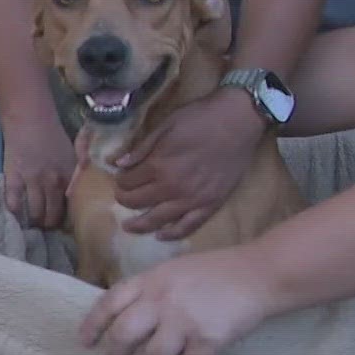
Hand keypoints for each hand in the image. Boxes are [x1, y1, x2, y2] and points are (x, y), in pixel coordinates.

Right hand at [1, 113, 75, 228]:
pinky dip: (15, 210)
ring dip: (35, 220)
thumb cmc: (52, 133)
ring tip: (33, 223)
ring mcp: (31, 181)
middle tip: (47, 227)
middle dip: (50, 224)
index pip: (70, 206)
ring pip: (35, 212)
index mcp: (69, 176)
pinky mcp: (13, 178)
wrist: (28, 119)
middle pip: (52, 214)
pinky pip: (14, 201)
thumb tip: (77, 191)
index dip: (67, 218)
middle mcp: (52, 182)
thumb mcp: (72, 152)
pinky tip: (16, 213)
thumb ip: (77, 171)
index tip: (64, 223)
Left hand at [79, 245, 276, 354]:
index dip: (93, 325)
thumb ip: (150, 289)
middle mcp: (161, 300)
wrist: (258, 273)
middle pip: (123, 334)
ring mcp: (184, 320)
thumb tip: (126, 316)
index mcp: (150, 280)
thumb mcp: (174, 270)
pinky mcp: (208, 339)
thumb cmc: (216, 271)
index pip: (110, 303)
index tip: (85, 343)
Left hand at [112, 89, 266, 238]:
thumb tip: (116, 164)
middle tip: (121, 197)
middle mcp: (172, 188)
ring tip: (129, 227)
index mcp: (158, 166)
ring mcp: (192, 200)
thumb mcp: (165, 125)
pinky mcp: (211, 205)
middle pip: (139, 202)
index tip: (120, 179)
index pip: (128, 182)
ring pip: (158, 220)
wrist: (239, 120)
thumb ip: (140, 148)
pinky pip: (188, 226)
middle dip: (125, 200)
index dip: (120, 181)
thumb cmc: (200, 118)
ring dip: (140, 224)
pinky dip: (172, 234)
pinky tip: (161, 235)